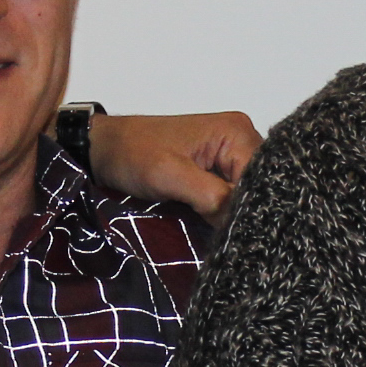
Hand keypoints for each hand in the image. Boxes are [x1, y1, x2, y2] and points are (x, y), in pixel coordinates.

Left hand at [84, 110, 262, 222]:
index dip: (250, 207)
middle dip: (243, 211)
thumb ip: (211, 197)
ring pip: (246, 194)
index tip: (234, 232)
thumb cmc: (133, 154)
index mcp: (236, 132)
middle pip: (258, 186)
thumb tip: (242, 222)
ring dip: (233, 213)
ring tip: (217, 231)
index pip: (262, 178)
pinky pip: (232, 194)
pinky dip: (224, 211)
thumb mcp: (171, 175)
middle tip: (223, 234)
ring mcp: (229, 155)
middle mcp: (240, 139)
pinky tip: (214, 225)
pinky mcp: (217, 170)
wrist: (104, 148)